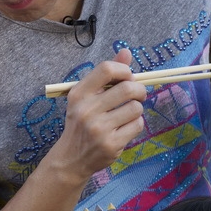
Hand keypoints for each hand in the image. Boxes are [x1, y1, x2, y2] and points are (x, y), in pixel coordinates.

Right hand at [55, 48, 146, 180]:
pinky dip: (135, 124)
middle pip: (128, 88)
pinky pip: (137, 125)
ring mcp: (99, 128)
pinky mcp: (111, 144)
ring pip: (135, 108)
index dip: (124, 70)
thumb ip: (106, 75)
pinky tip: (125, 128)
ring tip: (128, 114)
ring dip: (137, 109)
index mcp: (79, 94)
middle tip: (137, 96)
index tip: (127, 78)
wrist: (70, 158)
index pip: (106, 69)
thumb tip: (126, 52)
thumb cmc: (81, 123)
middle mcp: (87, 110)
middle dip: (140, 90)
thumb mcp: (86, 97)